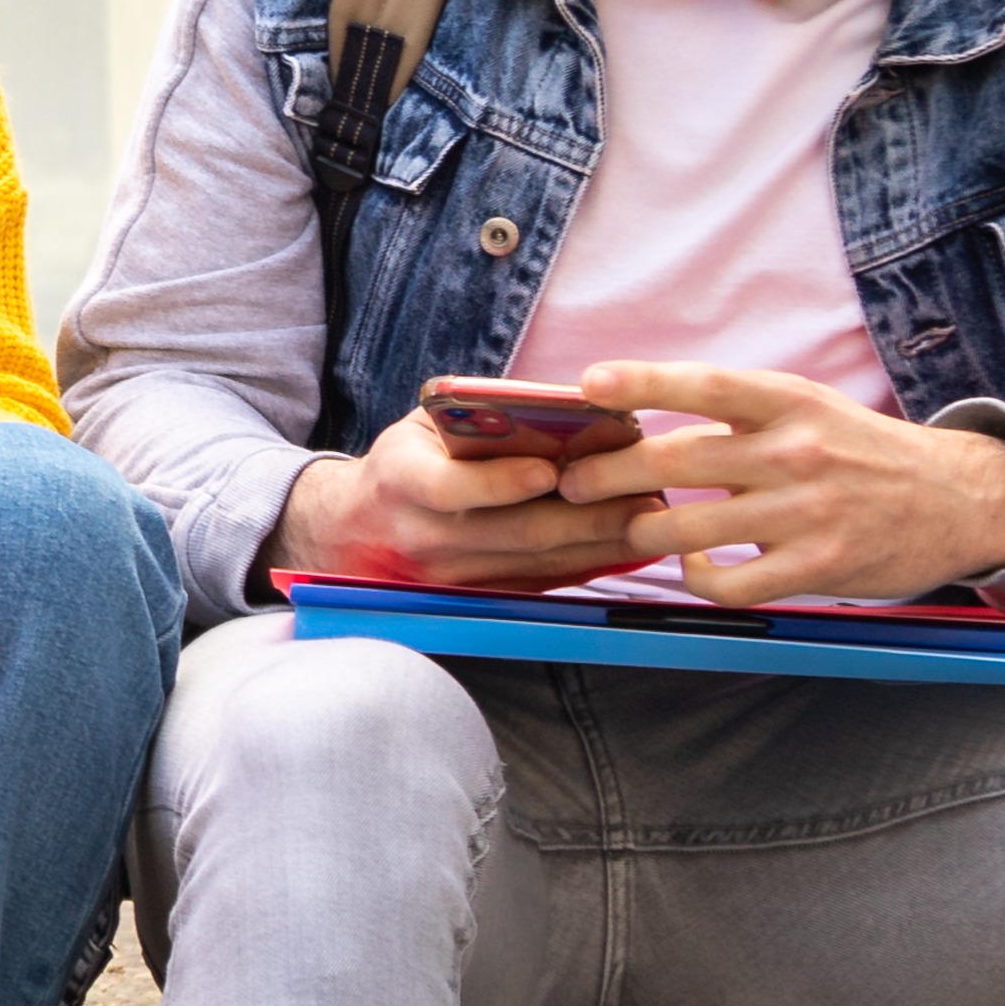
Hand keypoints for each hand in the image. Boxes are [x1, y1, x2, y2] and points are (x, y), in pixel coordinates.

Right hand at [264, 408, 658, 594]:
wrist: (352, 530)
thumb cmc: (405, 461)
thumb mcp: (422, 424)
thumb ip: (476, 415)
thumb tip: (558, 409)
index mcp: (401, 482)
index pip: (450, 488)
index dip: (501, 481)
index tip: (551, 469)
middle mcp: (424, 537)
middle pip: (514, 533)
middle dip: (587, 516)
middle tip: (645, 495)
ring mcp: (451, 576)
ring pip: (537, 564)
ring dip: (601, 544)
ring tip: (652, 518)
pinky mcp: (477, 596)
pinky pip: (541, 584)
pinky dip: (589, 566)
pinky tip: (628, 547)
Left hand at [553, 360, 1004, 605]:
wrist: (959, 499)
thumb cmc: (862, 452)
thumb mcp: (809, 410)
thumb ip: (737, 415)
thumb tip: (642, 422)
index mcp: (791, 402)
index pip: (704, 385)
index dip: (641, 382)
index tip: (589, 385)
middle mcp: (797, 452)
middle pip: (676, 463)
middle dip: (607, 477)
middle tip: (571, 484)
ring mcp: (808, 512)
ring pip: (689, 530)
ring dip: (644, 534)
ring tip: (634, 530)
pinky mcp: (818, 567)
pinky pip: (730, 584)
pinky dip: (698, 578)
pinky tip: (696, 566)